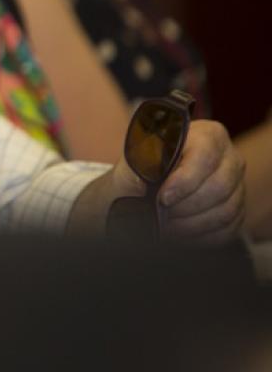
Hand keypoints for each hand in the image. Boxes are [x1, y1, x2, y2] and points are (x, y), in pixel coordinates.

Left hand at [135, 119, 244, 242]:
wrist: (143, 190)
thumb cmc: (141, 170)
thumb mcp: (133, 161)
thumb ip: (137, 164)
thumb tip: (143, 178)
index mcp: (207, 135)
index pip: (204, 157)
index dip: (185, 181)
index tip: (163, 198)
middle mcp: (229, 158)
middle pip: (219, 187)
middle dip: (185, 206)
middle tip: (162, 213)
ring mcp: (237, 186)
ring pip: (225, 211)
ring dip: (192, 224)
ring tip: (167, 225)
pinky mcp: (237, 211)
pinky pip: (228, 229)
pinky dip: (201, 236)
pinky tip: (181, 233)